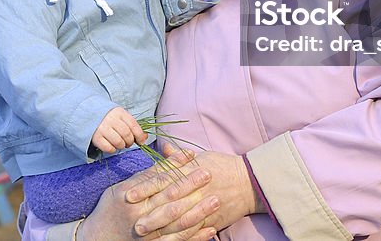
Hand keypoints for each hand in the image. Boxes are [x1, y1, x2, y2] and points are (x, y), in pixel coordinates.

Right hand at [77, 147, 220, 239]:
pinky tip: (210, 229)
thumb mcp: (121, 188)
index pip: (157, 178)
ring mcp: (147, 233)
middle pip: (169, 198)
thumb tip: (167, 157)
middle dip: (190, 185)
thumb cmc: (111, 208)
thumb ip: (145, 176)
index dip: (176, 166)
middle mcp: (139, 214)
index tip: (193, 156)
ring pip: (177, 221)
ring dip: (198, 211)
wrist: (98, 238)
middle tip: (208, 173)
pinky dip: (195, 236)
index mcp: (130, 196)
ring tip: (216, 200)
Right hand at [92, 107, 146, 153]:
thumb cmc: (108, 117)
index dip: (139, 135)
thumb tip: (144, 138)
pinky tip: (112, 146)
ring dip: (122, 146)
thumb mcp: (121, 117)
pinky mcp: (95, 137)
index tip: (141, 141)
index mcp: (119, 112)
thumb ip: (132, 126)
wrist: (88, 114)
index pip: (133, 125)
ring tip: (120, 144)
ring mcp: (102, 128)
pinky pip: (108, 148)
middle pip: (126, 134)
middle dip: (130, 142)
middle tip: (127, 143)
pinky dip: (113, 149)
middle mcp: (111, 119)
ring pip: (118, 142)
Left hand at [133, 143, 261, 234]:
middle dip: (149, 212)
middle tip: (132, 220)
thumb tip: (164, 149)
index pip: (163, 180)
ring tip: (145, 233)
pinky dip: (180, 236)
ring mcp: (204, 206)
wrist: (251, 182)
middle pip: (168, 202)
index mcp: (191, 172)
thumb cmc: (224, 166)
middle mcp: (196, 190)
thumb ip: (180, 158)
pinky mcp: (212, 220)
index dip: (145, 188)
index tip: (129, 194)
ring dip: (161, 227)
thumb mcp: (203, 156)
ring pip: (179, 219)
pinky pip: (193, 230)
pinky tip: (167, 240)